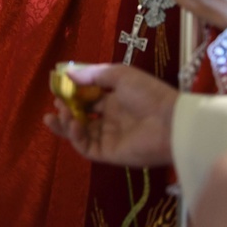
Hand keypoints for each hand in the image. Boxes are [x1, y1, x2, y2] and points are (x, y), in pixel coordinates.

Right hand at [43, 64, 177, 166]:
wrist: (171, 122)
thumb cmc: (148, 94)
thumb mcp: (120, 75)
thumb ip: (93, 74)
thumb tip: (67, 73)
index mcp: (114, 100)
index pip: (87, 98)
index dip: (72, 94)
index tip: (57, 88)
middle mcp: (110, 119)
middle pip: (80, 117)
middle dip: (65, 110)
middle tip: (55, 103)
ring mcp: (108, 137)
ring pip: (80, 133)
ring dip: (66, 123)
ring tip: (55, 115)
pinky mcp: (108, 153)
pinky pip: (87, 147)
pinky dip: (76, 137)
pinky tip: (73, 124)